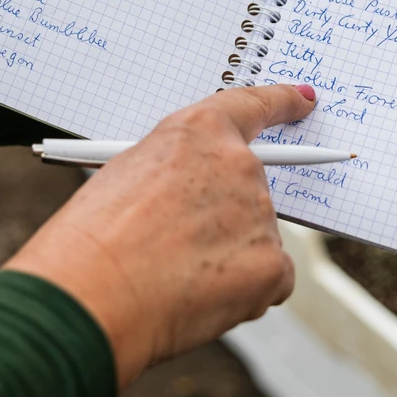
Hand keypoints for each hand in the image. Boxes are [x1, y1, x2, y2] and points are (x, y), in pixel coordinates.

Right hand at [3, 83, 316, 387]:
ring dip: (226, 257)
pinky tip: (198, 296)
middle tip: (178, 245)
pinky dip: (242, 291)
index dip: (283, 101)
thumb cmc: (92, 239)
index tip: (305, 100)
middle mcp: (238, 164)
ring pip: (254, 238)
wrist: (91, 294)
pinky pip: (269, 278)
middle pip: (249, 189)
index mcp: (198, 132)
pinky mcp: (272, 265)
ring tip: (172, 275)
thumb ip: (175, 172)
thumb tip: (197, 195)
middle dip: (223, 217)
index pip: (254, 105)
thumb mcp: (127, 175)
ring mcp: (259, 214)